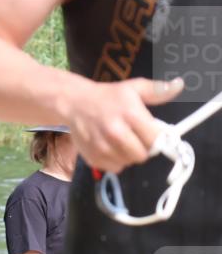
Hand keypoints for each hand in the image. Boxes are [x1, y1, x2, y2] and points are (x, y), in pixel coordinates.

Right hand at [63, 77, 183, 173]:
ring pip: (128, 162)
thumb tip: (179, 86)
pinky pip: (114, 168)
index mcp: (130, 115)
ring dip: (129, 155)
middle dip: (143, 148)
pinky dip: (116, 161)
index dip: (157, 138)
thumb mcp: (134, 87)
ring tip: (122, 142)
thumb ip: (157, 90)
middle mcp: (115, 133)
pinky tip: (111, 148)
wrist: (75, 104)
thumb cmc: (108, 96)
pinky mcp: (93, 158)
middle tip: (137, 138)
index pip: (155, 139)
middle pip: (142, 155)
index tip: (152, 133)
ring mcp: (102, 147)